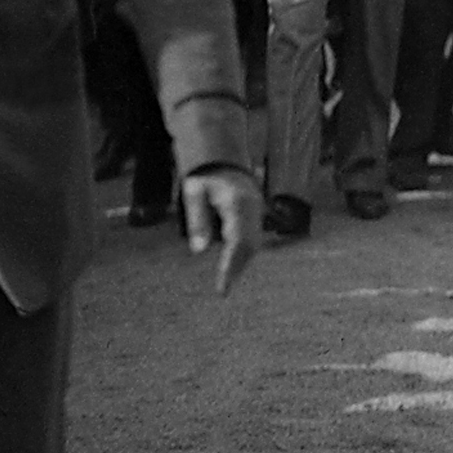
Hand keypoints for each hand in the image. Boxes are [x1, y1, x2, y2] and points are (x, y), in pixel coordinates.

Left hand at [184, 166, 262, 292]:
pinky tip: (231, 266)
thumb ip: (197, 219)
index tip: (223, 287)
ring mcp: (257, 213)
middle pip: (250, 246)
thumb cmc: (206, 178)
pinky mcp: (256, 217)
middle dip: (237, 269)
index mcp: (238, 203)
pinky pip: (253, 240)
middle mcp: (253, 210)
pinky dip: (243, 255)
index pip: (238, 241)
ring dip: (240, 264)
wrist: (224, 163)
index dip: (231, 266)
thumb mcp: (194, 192)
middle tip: (222, 289)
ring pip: (254, 245)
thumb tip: (198, 250)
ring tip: (225, 282)